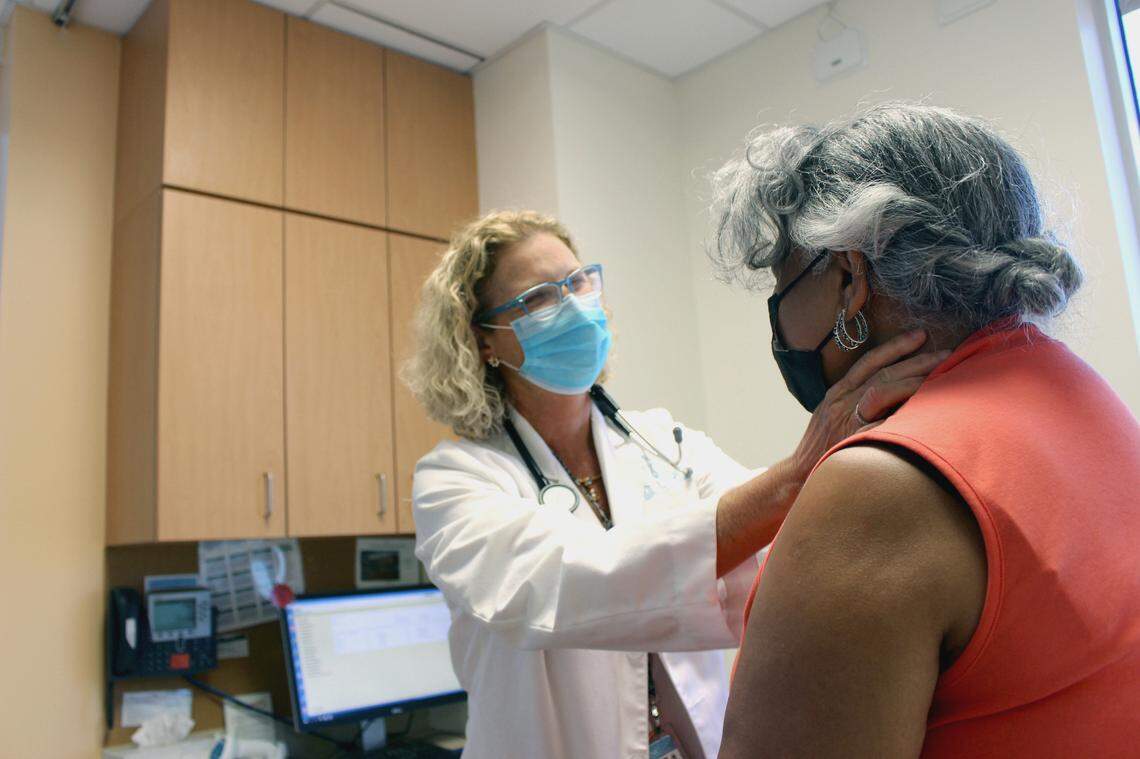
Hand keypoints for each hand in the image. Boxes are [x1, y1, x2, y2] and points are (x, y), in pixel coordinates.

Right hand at [786, 330, 950, 482]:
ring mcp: (845, 420)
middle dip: (916, 360)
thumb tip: (892, 393)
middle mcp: (840, 401)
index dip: (895, 346)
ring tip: (942, 375)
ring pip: (882, 391)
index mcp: (837, 393)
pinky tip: (926, 411)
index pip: (868, 361)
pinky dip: (903, 416)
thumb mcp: (833, 416)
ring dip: (914, 381)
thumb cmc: (822, 447)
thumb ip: (856, 402)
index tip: (920, 336)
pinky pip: (881, 424)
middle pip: (883, 373)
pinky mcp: (851, 440)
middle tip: (947, 352)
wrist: (798, 475)